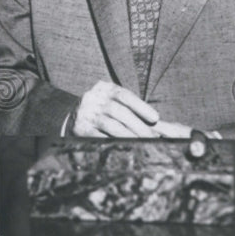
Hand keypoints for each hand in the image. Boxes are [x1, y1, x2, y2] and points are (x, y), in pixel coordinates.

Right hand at [71, 81, 190, 137]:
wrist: (72, 118)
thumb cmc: (102, 111)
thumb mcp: (114, 102)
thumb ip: (134, 109)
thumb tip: (162, 124)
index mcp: (103, 88)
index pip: (123, 95)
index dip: (141, 106)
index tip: (155, 118)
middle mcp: (92, 98)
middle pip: (119, 111)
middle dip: (138, 126)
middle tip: (153, 138)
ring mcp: (85, 113)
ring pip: (111, 125)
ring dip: (130, 136)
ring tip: (143, 144)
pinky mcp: (80, 128)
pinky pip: (100, 137)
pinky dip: (115, 143)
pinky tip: (126, 147)